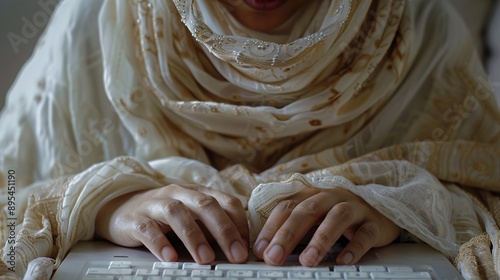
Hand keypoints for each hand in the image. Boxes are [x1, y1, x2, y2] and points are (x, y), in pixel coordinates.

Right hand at [95, 184, 248, 263]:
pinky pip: (148, 229)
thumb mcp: (191, 216)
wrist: (120, 209)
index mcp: (197, 193)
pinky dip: (160, 243)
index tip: (247, 245)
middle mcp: (178, 194)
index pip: (226, 201)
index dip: (239, 222)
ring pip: (177, 213)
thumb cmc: (163, 216)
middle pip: (205, 205)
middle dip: (224, 230)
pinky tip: (170, 257)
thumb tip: (237, 247)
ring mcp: (156, 204)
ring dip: (194, 236)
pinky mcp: (135, 219)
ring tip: (205, 259)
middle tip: (236, 254)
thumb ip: (211, 227)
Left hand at [252, 187, 399, 265]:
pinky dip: (355, 247)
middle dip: (288, 234)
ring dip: (320, 239)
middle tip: (274, 257)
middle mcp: (331, 197)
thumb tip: (266, 251)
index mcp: (311, 195)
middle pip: (307, 210)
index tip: (259, 250)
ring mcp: (354, 208)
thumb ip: (292, 229)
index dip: (271, 228)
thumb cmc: (337, 216)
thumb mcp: (313, 217)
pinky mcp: (374, 222)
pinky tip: (344, 260)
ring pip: (337, 217)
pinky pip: (366, 233)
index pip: (286, 207)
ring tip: (307, 261)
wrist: (379, 209)